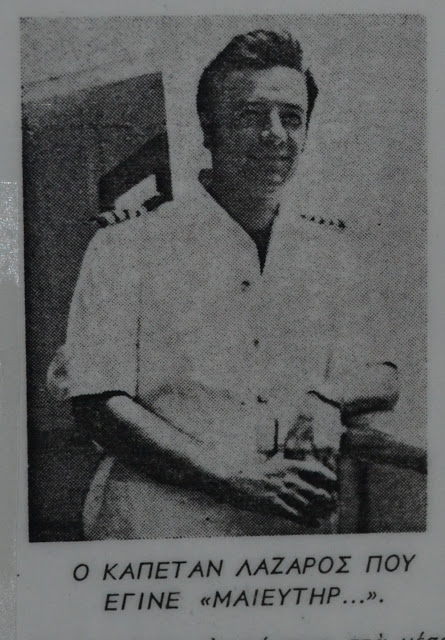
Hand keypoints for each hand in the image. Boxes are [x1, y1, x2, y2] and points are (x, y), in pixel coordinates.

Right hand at [207, 453, 336, 524]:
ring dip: (320, 512)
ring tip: (326, 515)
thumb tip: (293, 466)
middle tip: (333, 505)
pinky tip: (315, 523)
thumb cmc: (252, 473)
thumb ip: (284, 465)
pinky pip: (296, 515)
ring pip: (309, 505)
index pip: (316, 470)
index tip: (335, 484)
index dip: (329, 478)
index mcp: (288, 465)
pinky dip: (308, 520)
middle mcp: (288, 477)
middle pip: (316, 490)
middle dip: (328, 500)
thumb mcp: (271, 464)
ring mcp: (281, 492)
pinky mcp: (274, 505)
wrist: (234, 482)